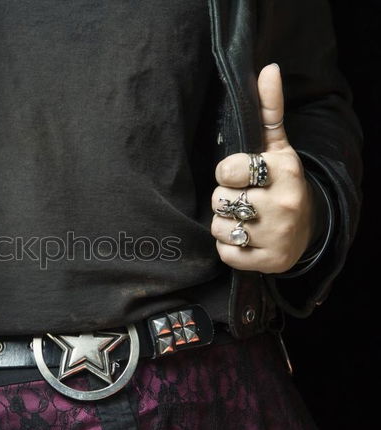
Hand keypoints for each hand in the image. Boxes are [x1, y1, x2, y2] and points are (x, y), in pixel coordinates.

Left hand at [210, 64, 317, 273]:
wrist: (308, 228)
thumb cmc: (282, 183)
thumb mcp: (277, 147)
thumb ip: (268, 110)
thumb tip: (268, 68)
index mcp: (283, 171)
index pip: (228, 170)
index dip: (227, 174)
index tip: (240, 176)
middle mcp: (283, 204)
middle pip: (220, 200)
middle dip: (224, 200)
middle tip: (243, 199)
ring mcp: (278, 236)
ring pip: (219, 227)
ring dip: (225, 224)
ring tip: (245, 219)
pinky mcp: (269, 262)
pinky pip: (225, 253)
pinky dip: (229, 248)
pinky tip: (247, 239)